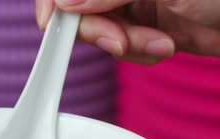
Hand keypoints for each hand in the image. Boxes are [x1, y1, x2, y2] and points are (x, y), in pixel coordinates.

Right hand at [35, 0, 219, 63]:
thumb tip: (66, 3)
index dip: (53, 0)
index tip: (53, 22)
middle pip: (77, 7)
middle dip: (98, 29)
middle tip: (120, 42)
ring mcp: (129, 1)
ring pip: (97, 30)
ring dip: (126, 44)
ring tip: (161, 41)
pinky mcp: (140, 25)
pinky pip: (119, 46)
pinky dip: (139, 52)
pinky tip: (166, 44)